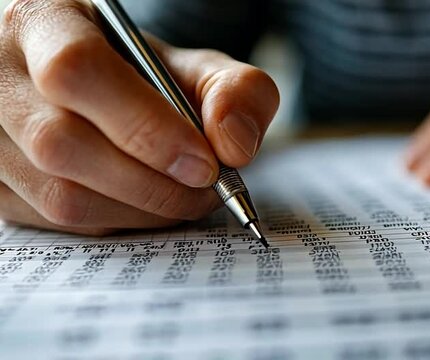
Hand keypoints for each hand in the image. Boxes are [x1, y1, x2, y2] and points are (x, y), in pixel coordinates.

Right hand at [0, 0, 278, 234]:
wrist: (86, 84)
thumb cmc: (136, 72)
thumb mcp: (191, 63)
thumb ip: (234, 91)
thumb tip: (235, 146)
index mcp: (41, 22)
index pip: (77, 72)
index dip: (146, 127)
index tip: (204, 162)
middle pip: (62, 144)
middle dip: (152, 183)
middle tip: (206, 189)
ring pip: (57, 196)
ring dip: (139, 210)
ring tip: (183, 197)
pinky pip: (53, 222)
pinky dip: (115, 221)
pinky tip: (144, 204)